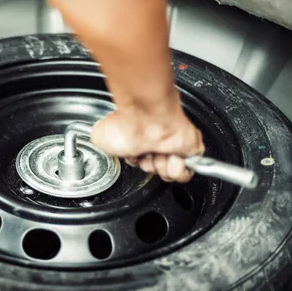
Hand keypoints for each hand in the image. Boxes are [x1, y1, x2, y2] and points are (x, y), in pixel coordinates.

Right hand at [90, 106, 204, 182]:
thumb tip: (111, 148)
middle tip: (146, 156)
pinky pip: (187, 171)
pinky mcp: (190, 148)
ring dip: (162, 170)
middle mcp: (155, 142)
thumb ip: (104, 145)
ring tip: (158, 154)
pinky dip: (178, 171)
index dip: (136, 164)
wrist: (148, 116)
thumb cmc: (127, 123)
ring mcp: (173, 145)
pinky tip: (170, 157)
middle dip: (149, 169)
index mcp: (137, 138)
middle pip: (154, 170)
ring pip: (169, 174)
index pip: (139, 162)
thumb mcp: (100, 137)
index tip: (134, 157)